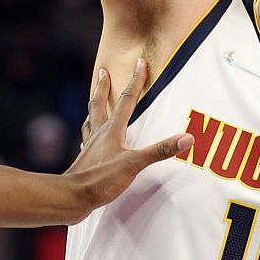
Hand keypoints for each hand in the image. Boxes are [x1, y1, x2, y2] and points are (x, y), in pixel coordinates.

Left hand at [65, 60, 192, 221]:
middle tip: (103, 72)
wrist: (73, 196)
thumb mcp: (134, 164)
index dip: (135, 81)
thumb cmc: (101, 179)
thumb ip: (160, 150)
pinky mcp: (85, 160)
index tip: (140, 63)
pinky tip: (90, 139)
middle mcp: (99, 133)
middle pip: (100, 103)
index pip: (126, 100)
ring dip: (95, 107)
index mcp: (112, 130)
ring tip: (95, 101)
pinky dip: (90, 134)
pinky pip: (88, 140)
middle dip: (103, 86)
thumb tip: (186, 138)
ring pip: (91, 120)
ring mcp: (90, 146)